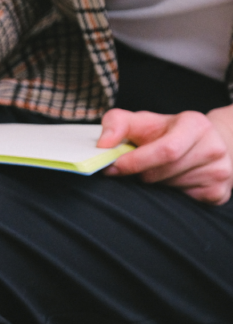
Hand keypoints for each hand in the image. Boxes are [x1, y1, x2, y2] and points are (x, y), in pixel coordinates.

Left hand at [99, 105, 232, 204]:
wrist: (205, 143)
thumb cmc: (167, 133)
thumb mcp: (142, 122)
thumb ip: (117, 124)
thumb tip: (102, 145)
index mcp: (195, 125)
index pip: (166, 150)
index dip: (135, 162)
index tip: (114, 167)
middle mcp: (213, 147)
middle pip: (163, 173)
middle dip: (142, 174)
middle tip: (139, 169)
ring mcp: (220, 172)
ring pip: (170, 189)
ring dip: (155, 184)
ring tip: (160, 171)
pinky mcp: (219, 192)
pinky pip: (183, 201)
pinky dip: (170, 195)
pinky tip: (174, 181)